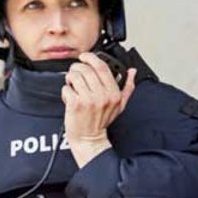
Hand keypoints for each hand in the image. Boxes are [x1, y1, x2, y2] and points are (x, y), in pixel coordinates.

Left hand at [62, 51, 136, 167]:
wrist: (90, 139)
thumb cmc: (102, 122)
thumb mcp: (120, 105)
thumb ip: (128, 87)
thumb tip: (132, 72)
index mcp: (114, 93)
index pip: (102, 67)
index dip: (91, 58)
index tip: (85, 57)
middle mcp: (102, 95)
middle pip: (86, 69)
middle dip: (77, 68)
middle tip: (76, 74)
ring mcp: (88, 100)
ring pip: (74, 76)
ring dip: (70, 79)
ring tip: (73, 86)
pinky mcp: (76, 104)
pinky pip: (66, 88)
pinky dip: (65, 91)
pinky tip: (70, 97)